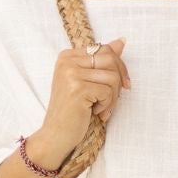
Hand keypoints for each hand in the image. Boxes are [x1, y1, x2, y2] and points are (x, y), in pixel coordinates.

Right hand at [39, 36, 130, 159]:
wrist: (55, 135)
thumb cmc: (73, 111)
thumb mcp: (87, 82)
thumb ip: (102, 61)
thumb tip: (121, 41)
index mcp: (67, 56)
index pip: (105, 49)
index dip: (118, 68)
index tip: (120, 86)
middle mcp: (67, 61)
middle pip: (111, 60)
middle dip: (118, 83)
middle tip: (110, 100)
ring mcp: (71, 73)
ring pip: (112, 77)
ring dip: (113, 98)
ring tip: (102, 109)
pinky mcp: (78, 88)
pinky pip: (108, 91)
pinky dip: (107, 105)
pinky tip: (96, 113)